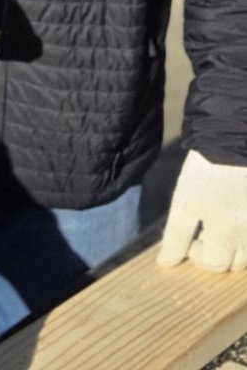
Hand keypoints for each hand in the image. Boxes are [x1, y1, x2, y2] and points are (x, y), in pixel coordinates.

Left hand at [157, 150, 246, 271]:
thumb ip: (177, 234)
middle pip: (233, 263)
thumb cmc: (206, 171)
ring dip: (234, 248)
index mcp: (225, 231)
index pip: (212, 263)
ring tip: (223, 227)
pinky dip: (244, 238)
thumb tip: (166, 263)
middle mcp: (246, 232)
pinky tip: (236, 221)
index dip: (197, 255)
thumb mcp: (184, 200)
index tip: (192, 240)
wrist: (234, 142)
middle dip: (216, 254)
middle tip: (205, 234)